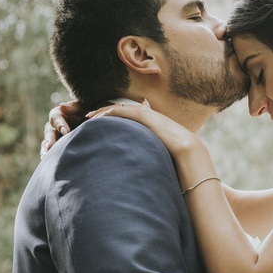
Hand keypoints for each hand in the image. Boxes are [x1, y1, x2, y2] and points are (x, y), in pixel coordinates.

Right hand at [40, 99, 85, 158]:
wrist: (89, 125)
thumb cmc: (85, 113)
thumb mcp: (82, 107)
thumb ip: (73, 107)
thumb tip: (62, 107)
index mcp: (58, 114)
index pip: (55, 118)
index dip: (60, 124)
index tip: (66, 131)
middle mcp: (53, 126)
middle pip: (49, 132)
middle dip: (50, 139)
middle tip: (51, 146)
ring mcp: (53, 137)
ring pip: (47, 143)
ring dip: (46, 149)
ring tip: (46, 156)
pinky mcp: (56, 147)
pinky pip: (50, 152)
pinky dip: (49, 156)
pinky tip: (48, 162)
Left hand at [87, 100, 201, 158]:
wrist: (185, 148)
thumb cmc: (173, 154)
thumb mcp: (155, 150)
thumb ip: (146, 151)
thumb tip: (140, 163)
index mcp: (147, 121)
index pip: (125, 115)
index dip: (110, 116)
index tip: (97, 122)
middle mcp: (145, 114)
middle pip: (118, 109)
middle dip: (102, 112)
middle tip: (87, 116)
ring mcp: (143, 113)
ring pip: (116, 108)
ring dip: (101, 112)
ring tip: (88, 117)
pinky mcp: (142, 114)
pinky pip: (120, 111)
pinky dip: (107, 114)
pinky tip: (97, 119)